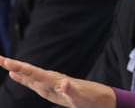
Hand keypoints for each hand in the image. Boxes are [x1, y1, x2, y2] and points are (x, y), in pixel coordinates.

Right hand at [0, 55, 115, 107]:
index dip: (19, 67)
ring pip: (29, 75)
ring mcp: (50, 84)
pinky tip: (15, 75)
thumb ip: (71, 90)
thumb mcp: (80, 97)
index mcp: (55, 81)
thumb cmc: (90, 99)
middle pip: (29, 71)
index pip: (34, 73)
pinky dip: (22, 78)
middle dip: (13, 65)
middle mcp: (51, 80)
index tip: (6, 62)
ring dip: (16, 69)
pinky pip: (33, 82)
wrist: (99, 99)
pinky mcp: (50, 89)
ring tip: (3, 62)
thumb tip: (63, 82)